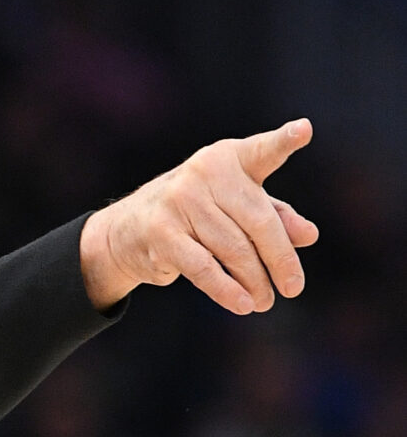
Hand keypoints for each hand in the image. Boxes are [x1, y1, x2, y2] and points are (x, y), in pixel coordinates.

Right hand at [79, 118, 318, 313]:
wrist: (128, 230)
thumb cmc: (194, 215)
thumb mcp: (235, 208)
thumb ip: (274, 216)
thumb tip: (307, 235)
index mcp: (227, 159)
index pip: (261, 152)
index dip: (283, 141)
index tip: (304, 131)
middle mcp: (202, 173)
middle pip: (257, 221)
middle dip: (279, 259)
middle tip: (294, 287)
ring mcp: (178, 201)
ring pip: (232, 249)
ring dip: (254, 281)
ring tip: (264, 301)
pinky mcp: (161, 233)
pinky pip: (203, 267)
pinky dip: (226, 290)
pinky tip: (242, 305)